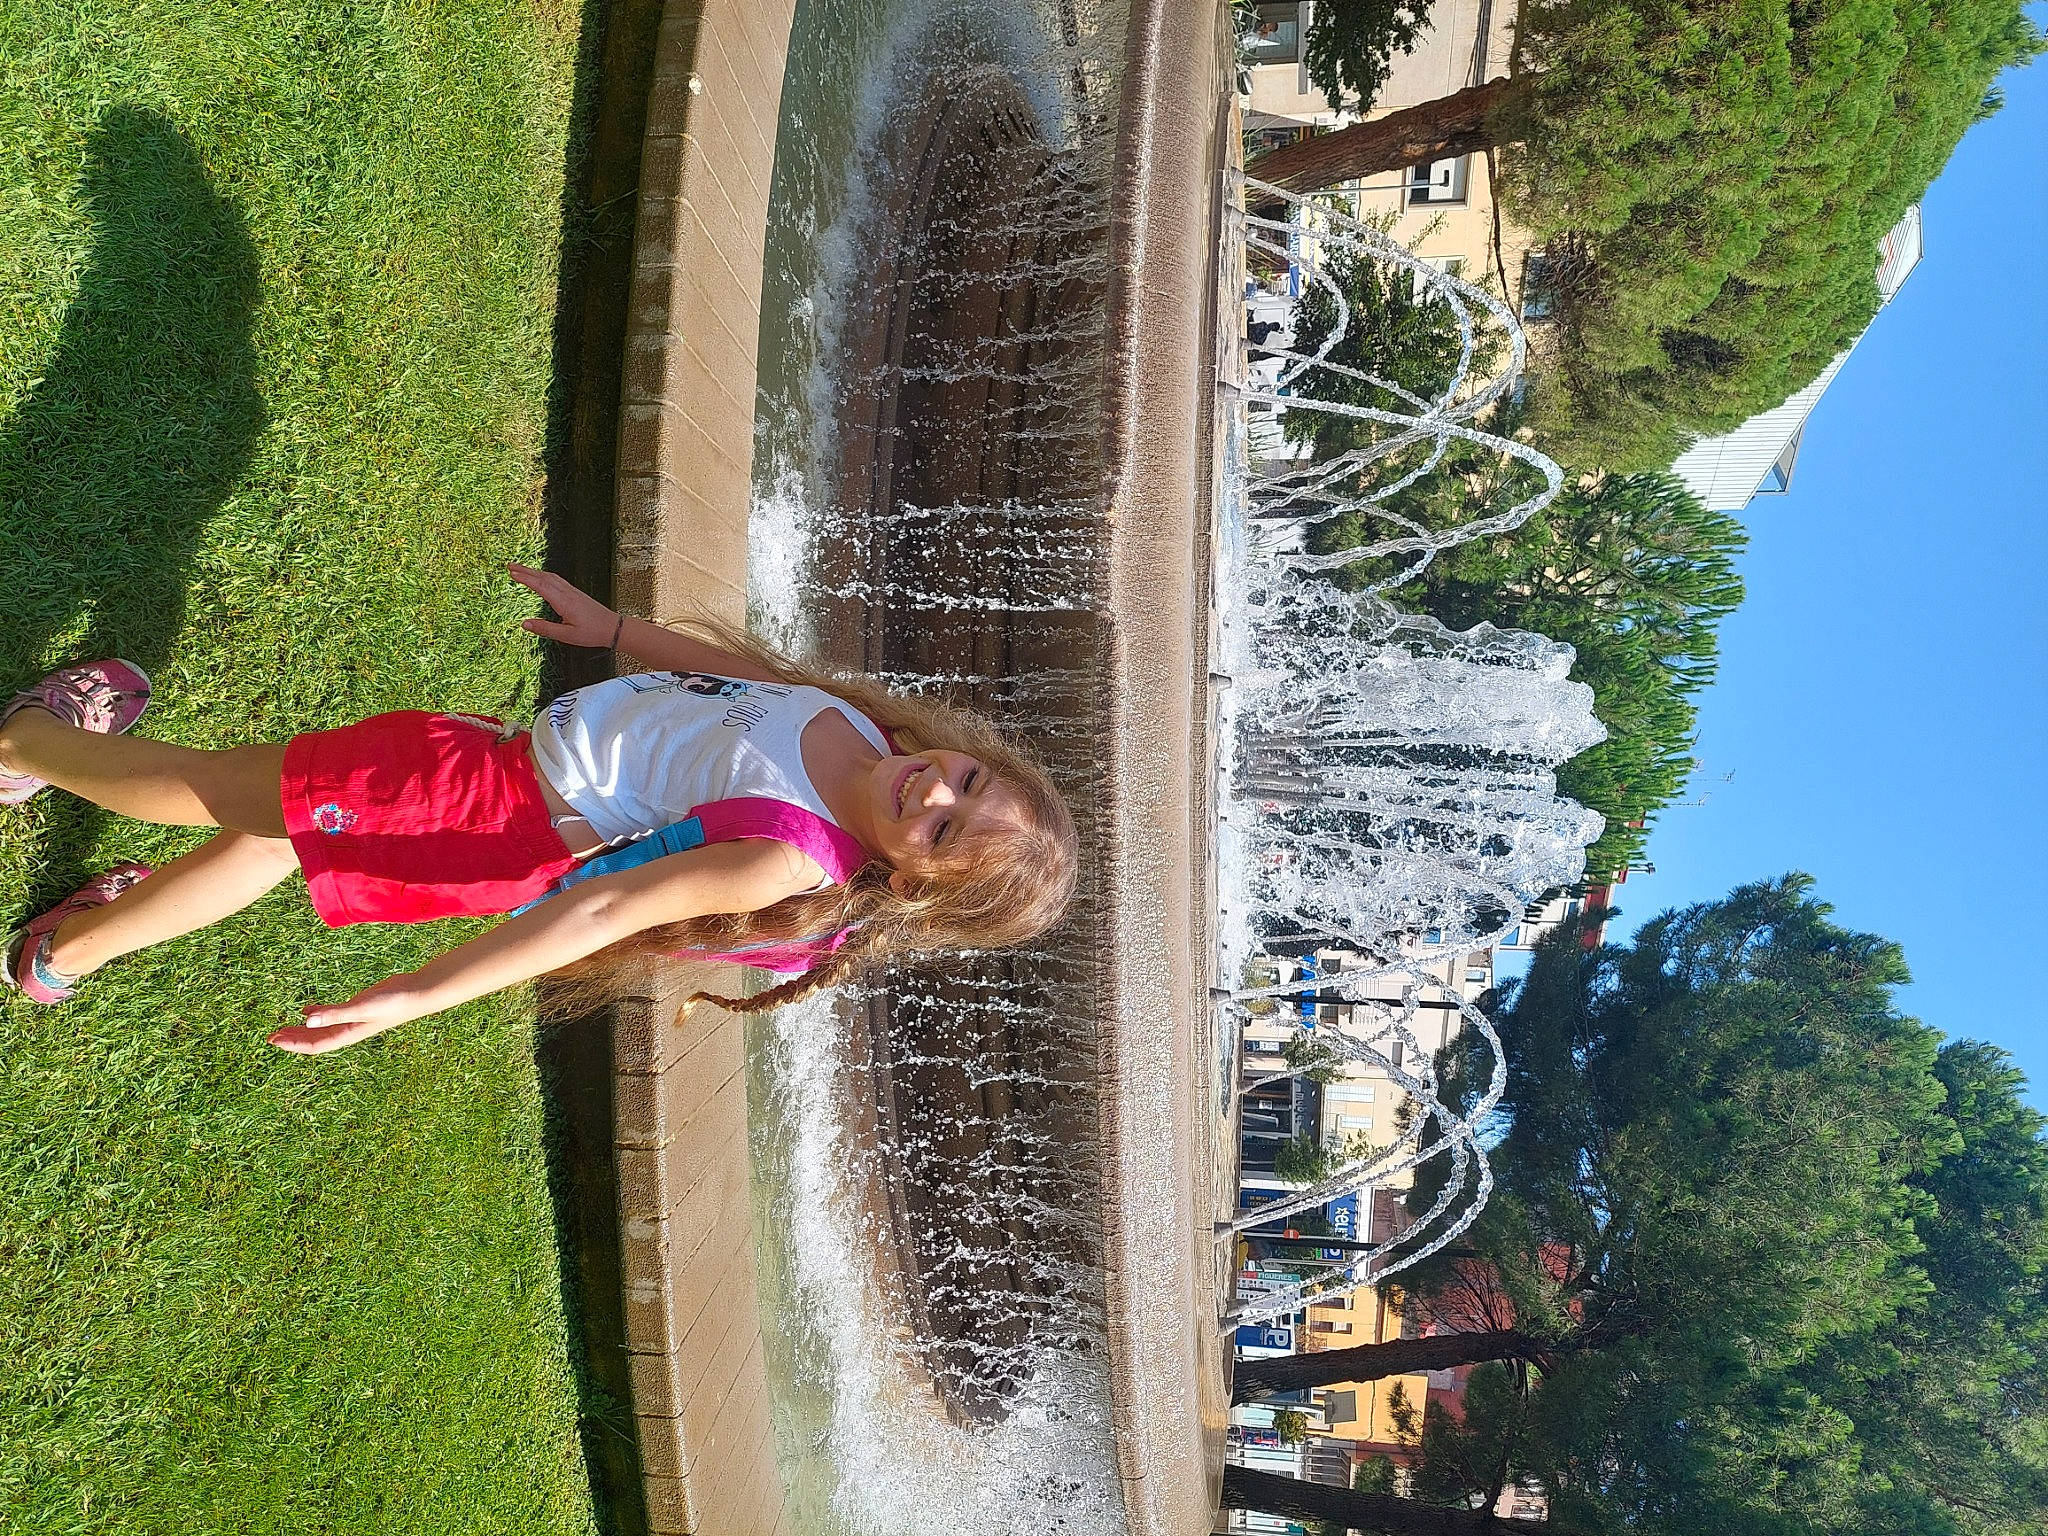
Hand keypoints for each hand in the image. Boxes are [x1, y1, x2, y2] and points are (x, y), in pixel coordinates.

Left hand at [269, 976, 425, 1054]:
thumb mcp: (361, 1007)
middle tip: (271, 1037)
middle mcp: (348, 1029)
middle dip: (293, 1039)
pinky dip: (317, 1013)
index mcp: (348, 1034)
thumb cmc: (393, 1002)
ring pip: (321, 1027)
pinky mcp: (357, 1007)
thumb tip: (307, 1019)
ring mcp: (352, 1019)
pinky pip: (331, 1014)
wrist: (417, 993)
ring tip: (284, 1027)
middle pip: (315, 1038)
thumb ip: (334, 1013)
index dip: (294, 1044)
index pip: (315, 1044)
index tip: (274, 1040)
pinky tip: (307, 1009)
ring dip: (302, 1028)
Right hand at [509, 562, 620, 648]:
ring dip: (534, 571)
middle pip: (543, 577)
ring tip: (520, 569)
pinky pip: (557, 580)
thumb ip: (545, 629)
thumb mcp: (566, 636)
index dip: (525, 578)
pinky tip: (540, 577)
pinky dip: (544, 575)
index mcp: (564, 602)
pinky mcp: (575, 593)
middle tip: (509, 566)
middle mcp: (568, 593)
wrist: (613, 627)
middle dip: (525, 570)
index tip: (511, 573)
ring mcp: (572, 591)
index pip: (541, 586)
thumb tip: (524, 624)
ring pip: (550, 577)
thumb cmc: (592, 633)